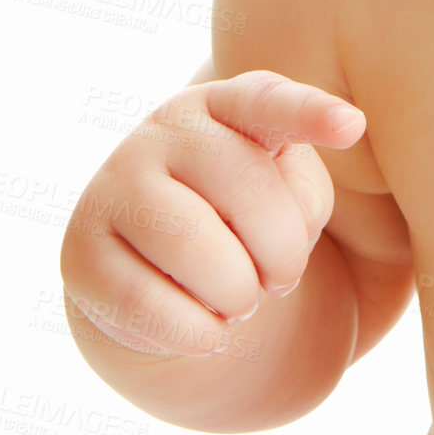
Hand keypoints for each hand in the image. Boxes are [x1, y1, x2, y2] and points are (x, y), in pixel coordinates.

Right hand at [60, 70, 365, 358]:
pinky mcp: (81, 248)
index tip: (353, 125)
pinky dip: (197, 333)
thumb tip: (292, 219)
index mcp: (226, 104)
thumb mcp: (287, 195)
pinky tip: (204, 325)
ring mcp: (115, 182)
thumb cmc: (245, 215)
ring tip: (239, 296)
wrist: (159, 267)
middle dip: (282, 254)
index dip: (310, 113)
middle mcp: (166, 128)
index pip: (268, 101)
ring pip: (199, 251)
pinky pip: (149, 306)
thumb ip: (302, 197)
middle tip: (278, 277)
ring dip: (238, 296)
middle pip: (248, 192)